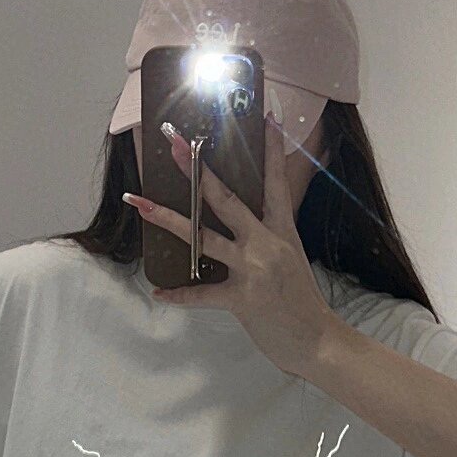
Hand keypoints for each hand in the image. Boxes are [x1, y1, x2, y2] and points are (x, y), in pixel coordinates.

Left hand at [122, 115, 334, 377]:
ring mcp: (254, 269)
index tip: (266, 116)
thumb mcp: (292, 258)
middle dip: (196, 170)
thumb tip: (249, 221)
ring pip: (203, 237)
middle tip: (175, 143)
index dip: (271, 149)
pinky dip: (179, 295)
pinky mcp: (243, 298)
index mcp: (282, 230)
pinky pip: (202, 295)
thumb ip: (270, 237)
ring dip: (167, 219)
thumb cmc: (301, 301)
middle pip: (226, 198)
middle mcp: (267, 243)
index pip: (276, 182)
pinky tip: (159, 292)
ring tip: (139, 203)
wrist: (317, 341)